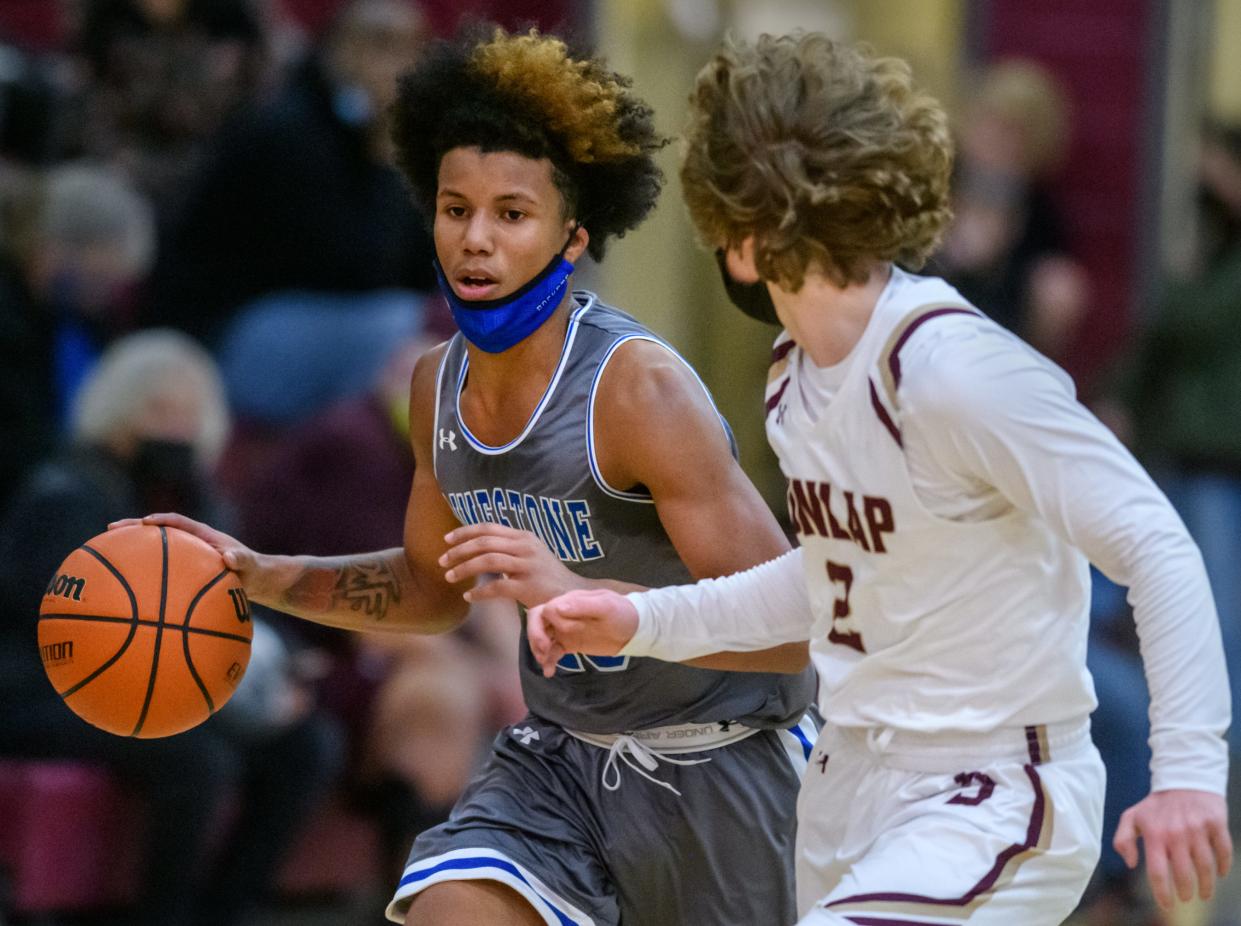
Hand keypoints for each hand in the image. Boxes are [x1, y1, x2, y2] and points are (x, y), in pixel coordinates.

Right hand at [109, 512, 274, 599]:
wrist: (257, 581)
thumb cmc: (254, 571)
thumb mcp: (251, 565)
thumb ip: (242, 559)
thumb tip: (229, 557)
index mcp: (203, 535)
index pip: (178, 521)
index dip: (160, 520)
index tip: (143, 523)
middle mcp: (190, 542)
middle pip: (157, 531)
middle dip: (133, 528)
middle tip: (109, 529)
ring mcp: (184, 557)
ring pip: (153, 550)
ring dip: (131, 549)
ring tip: (103, 553)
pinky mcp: (182, 571)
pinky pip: (158, 571)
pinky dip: (142, 575)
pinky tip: (124, 590)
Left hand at [439, 523, 585, 607]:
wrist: (573, 594)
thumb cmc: (547, 576)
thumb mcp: (530, 553)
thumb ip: (509, 547)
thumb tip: (478, 546)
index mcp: (524, 537)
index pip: (489, 528)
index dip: (465, 532)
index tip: (447, 539)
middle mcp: (526, 547)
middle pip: (484, 542)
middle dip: (459, 550)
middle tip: (442, 561)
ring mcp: (528, 566)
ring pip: (487, 561)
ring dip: (464, 568)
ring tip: (449, 577)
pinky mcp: (529, 587)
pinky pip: (497, 587)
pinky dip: (479, 592)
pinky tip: (469, 597)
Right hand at [527, 589, 638, 677]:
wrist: (635, 629)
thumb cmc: (623, 613)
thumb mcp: (606, 606)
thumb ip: (582, 605)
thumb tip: (555, 608)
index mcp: (570, 601)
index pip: (546, 610)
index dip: (549, 623)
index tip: (566, 632)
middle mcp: (564, 614)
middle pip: (537, 622)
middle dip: (535, 636)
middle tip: (543, 651)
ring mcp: (566, 629)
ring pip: (542, 637)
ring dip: (538, 650)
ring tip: (545, 664)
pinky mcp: (570, 643)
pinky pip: (553, 651)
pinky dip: (548, 661)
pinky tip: (549, 672)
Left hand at [1114, 788, 1231, 908]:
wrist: (1183, 778)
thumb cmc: (1156, 804)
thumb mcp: (1132, 816)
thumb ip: (1123, 839)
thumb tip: (1130, 864)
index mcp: (1154, 834)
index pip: (1157, 872)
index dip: (1162, 893)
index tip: (1166, 906)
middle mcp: (1176, 833)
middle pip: (1184, 874)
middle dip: (1185, 892)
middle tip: (1186, 898)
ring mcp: (1198, 829)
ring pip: (1206, 867)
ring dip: (1206, 885)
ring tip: (1204, 894)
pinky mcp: (1216, 823)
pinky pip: (1224, 851)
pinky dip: (1224, 866)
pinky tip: (1221, 874)